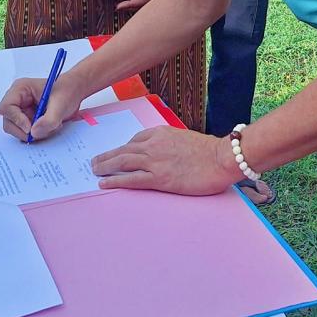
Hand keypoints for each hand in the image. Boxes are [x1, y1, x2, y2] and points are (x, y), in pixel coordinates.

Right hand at [0, 72, 85, 140]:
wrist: (75, 92)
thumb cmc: (67, 91)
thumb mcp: (60, 105)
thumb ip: (48, 120)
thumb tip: (33, 133)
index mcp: (20, 89)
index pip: (7, 107)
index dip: (16, 119)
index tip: (30, 128)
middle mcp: (17, 100)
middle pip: (9, 121)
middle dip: (24, 130)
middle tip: (41, 132)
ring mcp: (21, 111)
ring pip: (17, 130)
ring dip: (33, 133)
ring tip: (50, 127)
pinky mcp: (27, 119)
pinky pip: (25, 132)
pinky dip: (36, 134)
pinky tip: (49, 128)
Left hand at [90, 126, 240, 194]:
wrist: (222, 158)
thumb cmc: (210, 151)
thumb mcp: (185, 138)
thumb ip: (170, 143)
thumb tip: (163, 153)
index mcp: (161, 133)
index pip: (135, 140)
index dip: (122, 149)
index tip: (115, 154)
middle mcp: (154, 145)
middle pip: (123, 150)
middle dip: (106, 156)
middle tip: (94, 162)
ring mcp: (155, 161)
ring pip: (122, 162)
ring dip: (105, 167)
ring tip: (94, 171)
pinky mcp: (159, 178)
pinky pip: (131, 179)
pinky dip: (115, 181)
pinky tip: (104, 183)